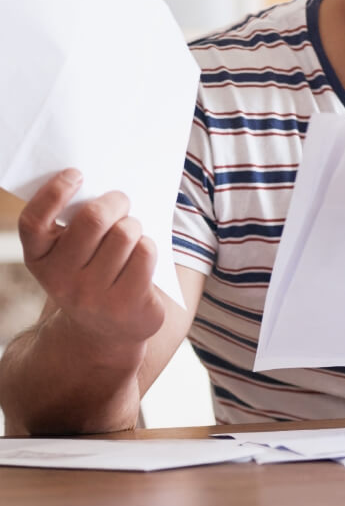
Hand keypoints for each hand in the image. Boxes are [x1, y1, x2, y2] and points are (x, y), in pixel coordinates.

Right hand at [17, 169, 164, 367]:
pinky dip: (149, 245)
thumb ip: (77, 226)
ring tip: (132, 232)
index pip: (35, 222)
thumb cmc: (93, 274)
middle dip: (115, 201)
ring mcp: (93, 295)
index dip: (54, 192)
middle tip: (122, 200)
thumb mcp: (72, 255)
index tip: (76, 173)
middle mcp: (60, 279)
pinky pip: (145, 253)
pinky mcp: (126, 303)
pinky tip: (143, 252)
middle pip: (93, 219)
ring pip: (124, 233)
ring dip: (134, 224)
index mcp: (39, 259)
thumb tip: (108, 187)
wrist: (106, 331)